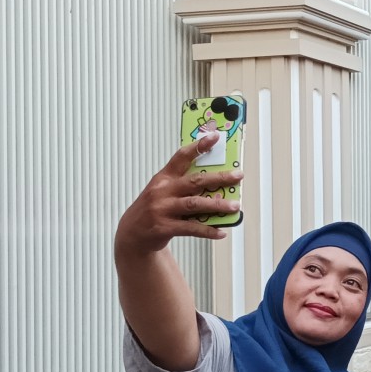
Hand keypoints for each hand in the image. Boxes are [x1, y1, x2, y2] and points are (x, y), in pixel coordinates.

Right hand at [115, 133, 241, 253]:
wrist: (132, 233)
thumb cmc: (154, 208)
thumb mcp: (163, 190)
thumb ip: (184, 183)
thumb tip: (218, 182)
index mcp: (164, 178)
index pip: (181, 157)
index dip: (198, 147)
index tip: (214, 138)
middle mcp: (162, 191)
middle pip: (195, 181)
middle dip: (219, 178)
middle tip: (238, 176)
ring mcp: (162, 209)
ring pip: (195, 204)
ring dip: (218, 205)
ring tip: (235, 206)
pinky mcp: (164, 227)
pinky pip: (191, 228)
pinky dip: (208, 230)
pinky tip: (221, 232)